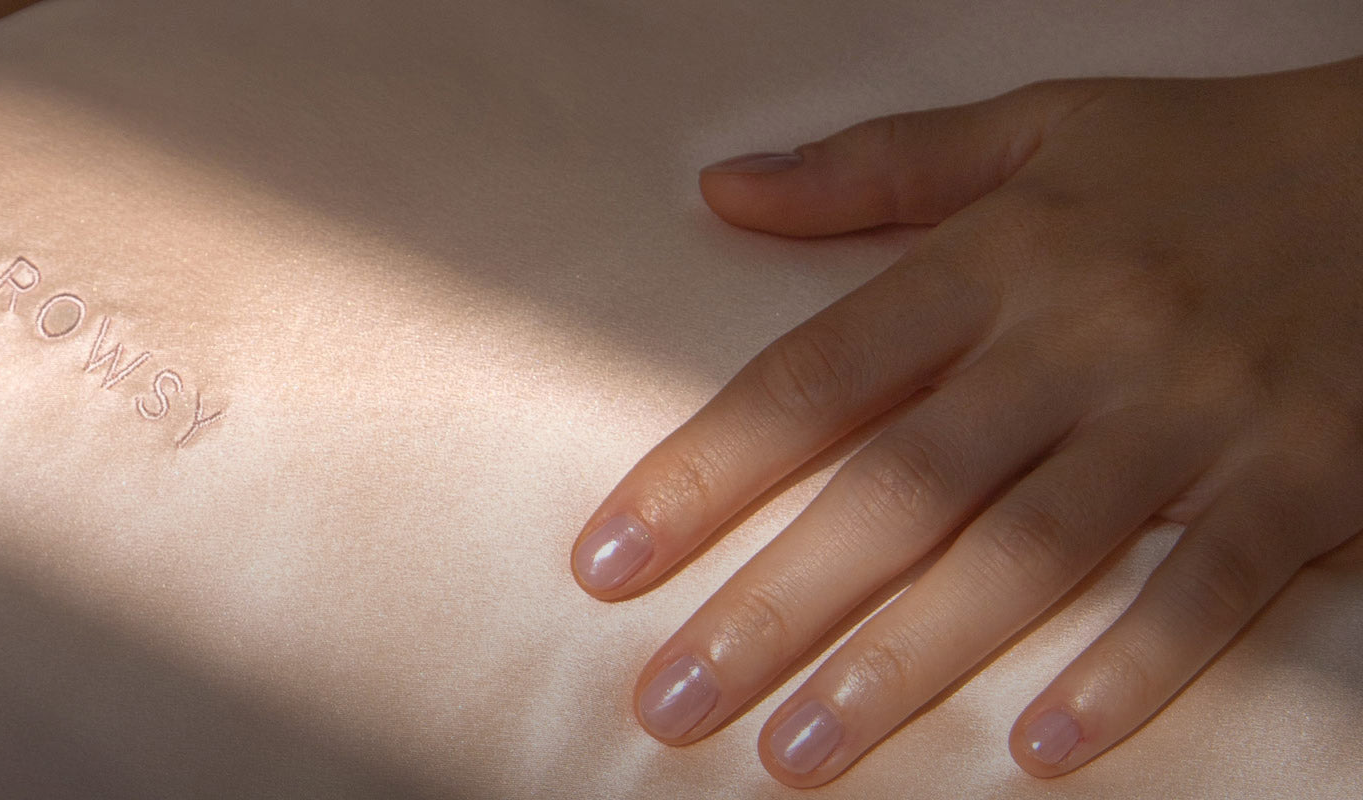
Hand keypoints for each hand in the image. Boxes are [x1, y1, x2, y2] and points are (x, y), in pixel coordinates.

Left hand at [571, 56, 1362, 785]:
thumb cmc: (1205, 159)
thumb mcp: (1040, 126)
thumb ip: (876, 167)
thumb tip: (722, 190)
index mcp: (997, 258)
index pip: (815, 376)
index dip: (704, 472)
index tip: (609, 559)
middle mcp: (1076, 340)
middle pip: (899, 489)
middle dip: (775, 605)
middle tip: (671, 702)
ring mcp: (1192, 412)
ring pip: (1028, 554)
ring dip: (909, 662)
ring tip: (800, 754)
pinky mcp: (1304, 474)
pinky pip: (1211, 586)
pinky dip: (1133, 668)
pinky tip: (1040, 747)